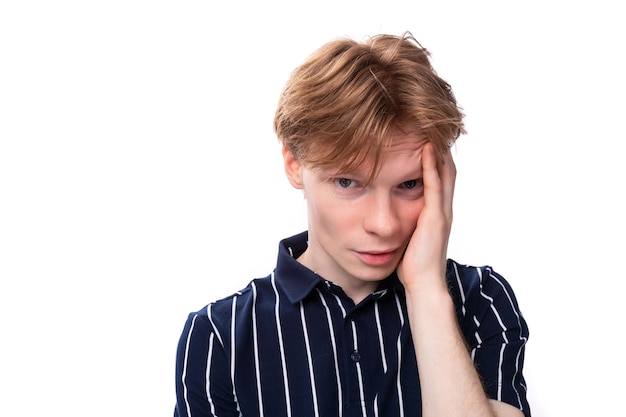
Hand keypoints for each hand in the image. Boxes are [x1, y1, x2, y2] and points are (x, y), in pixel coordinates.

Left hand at [397, 142, 455, 292]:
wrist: (424, 284)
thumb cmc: (414, 265)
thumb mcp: (411, 237)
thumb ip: (408, 222)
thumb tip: (393, 216)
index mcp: (437, 213)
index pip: (440, 178)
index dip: (437, 158)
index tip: (428, 138)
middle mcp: (443, 209)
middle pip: (447, 170)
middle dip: (442, 148)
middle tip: (434, 126)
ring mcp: (441, 212)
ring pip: (445, 173)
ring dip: (439, 150)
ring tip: (432, 128)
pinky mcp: (434, 217)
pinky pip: (433, 185)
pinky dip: (430, 166)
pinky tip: (426, 149)